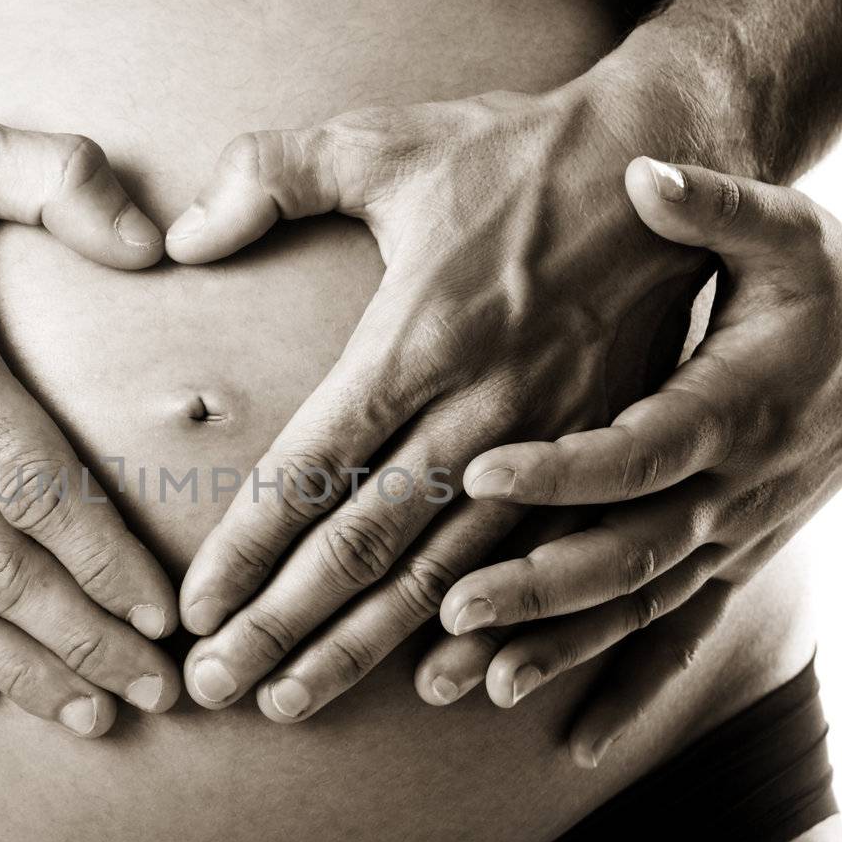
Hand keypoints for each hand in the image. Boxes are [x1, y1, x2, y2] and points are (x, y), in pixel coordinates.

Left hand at [163, 84, 709, 719]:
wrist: (664, 157)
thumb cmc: (513, 151)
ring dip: (364, 646)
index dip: (246, 549)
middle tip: (216, 689)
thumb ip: (269, 175)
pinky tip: (438, 684)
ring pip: (443, 574)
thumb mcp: (382, 140)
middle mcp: (479, 407)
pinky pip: (538, 566)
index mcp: (416, 338)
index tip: (195, 612)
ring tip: (294, 702)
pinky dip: (489, 632)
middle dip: (284, 624)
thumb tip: (178, 238)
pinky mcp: (600, 456)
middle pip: (363, 543)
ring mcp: (547, 442)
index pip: (310, 470)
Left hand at [422, 157, 841, 764]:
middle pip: (627, 552)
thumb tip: (641, 172)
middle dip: (536, 586)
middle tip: (447, 608)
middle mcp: (732, 489)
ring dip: (556, 650)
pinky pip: (675, 640)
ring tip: (467, 682)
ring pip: (638, 610)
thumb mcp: (785, 229)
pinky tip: (573, 745)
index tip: (478, 470)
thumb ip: (713, 206)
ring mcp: (732, 538)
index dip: (563, 466)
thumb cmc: (827, 283)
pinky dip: (628, 691)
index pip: (638, 447)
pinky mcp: (729, 563)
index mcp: (731, 404)